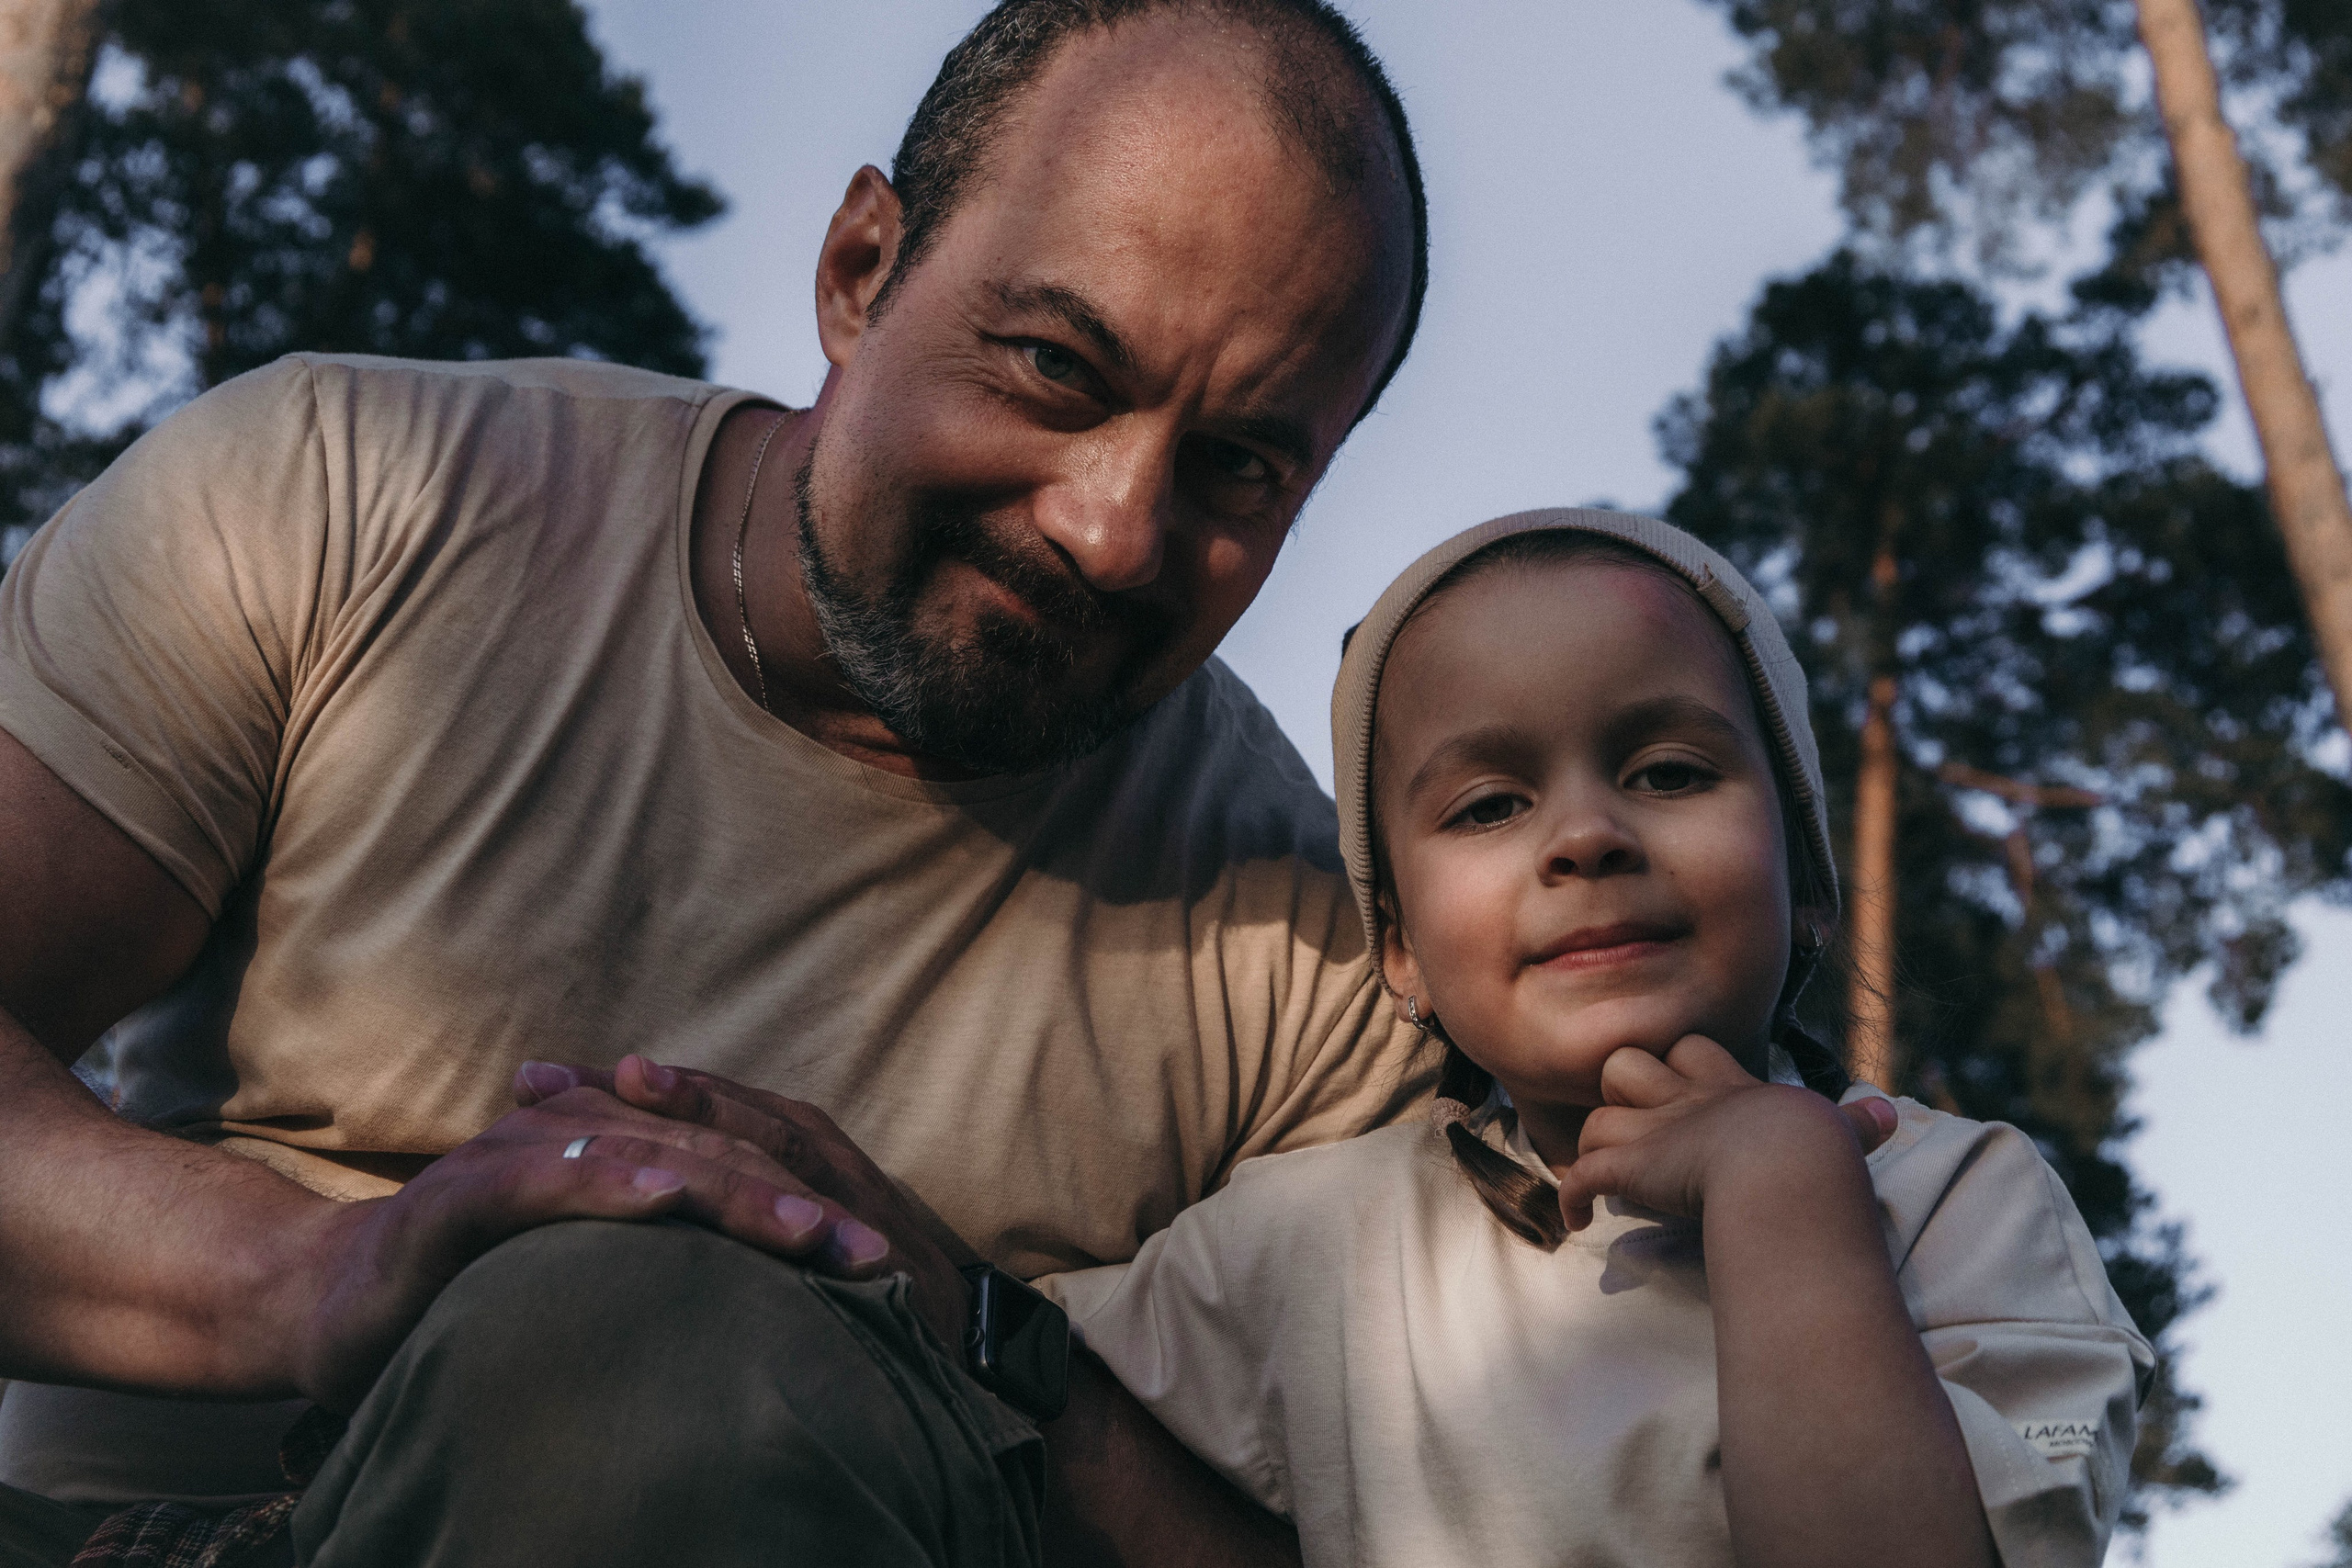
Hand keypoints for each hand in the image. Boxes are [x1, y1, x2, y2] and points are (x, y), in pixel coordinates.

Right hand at [286, 1060, 897, 1411]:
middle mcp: (579, 1137)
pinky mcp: (457, 1195)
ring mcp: (518, 1156)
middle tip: (873, 1256)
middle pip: (711, 1159)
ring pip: (645, 1158)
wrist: (327, 1300)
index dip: (812, 1208)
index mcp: (619, 1152)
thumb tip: (776, 1317)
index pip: (733, 1172)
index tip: (885, 1263)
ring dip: (731, 1190)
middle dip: (799, 1204)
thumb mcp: (588, 1283)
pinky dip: (608, 1182)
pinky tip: (663, 1198)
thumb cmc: (473, 1294)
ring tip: (804, 1228)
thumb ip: (665, 1276)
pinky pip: (546, 1180)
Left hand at [1553, 1035, 1898, 1233]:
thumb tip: (1889, 1113)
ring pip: (1596, 1120)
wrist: (1784, 1171)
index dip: (1680, 1065)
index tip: (1684, 1090)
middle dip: (1622, 1092)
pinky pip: (1581, 1177)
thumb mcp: (1841, 1132)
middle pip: (1626, 1065)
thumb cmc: (1818, 1154)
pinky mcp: (1632, 1169)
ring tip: (1605, 1173)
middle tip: (1636, 1127)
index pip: (1691, 1051)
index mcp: (1730, 1089)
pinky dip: (1572, 1197)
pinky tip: (1577, 1217)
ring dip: (1595, 1146)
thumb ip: (1859, 1124)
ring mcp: (1653, 1134)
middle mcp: (1684, 1104)